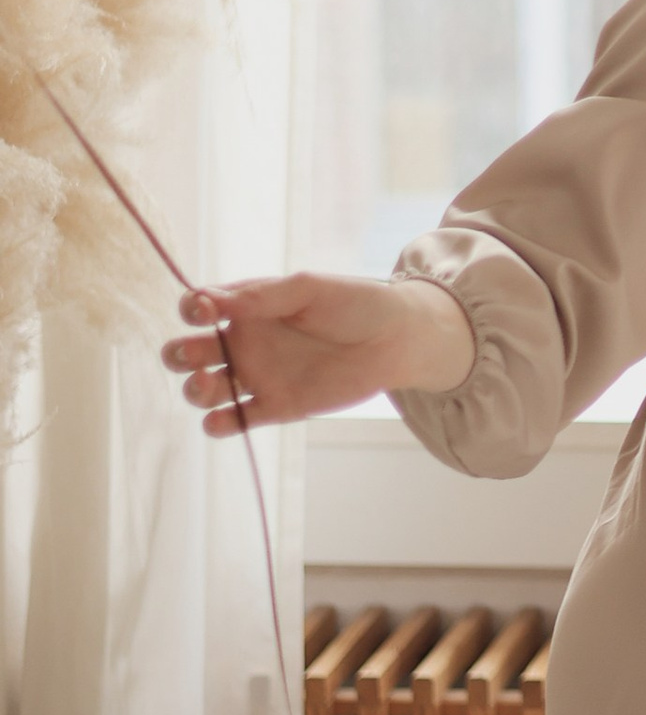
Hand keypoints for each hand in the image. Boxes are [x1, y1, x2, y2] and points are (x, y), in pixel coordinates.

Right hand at [160, 272, 474, 435]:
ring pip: (205, 389)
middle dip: (179, 354)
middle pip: (190, 352)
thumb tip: (211, 298)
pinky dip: (219, 425)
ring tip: (205, 385)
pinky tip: (220, 421)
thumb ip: (262, 296)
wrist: (396, 341)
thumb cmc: (355, 304)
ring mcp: (258, 376)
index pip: (200, 308)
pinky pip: (236, 421)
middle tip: (193, 355)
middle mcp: (244, 341)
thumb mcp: (309, 289)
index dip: (192, 310)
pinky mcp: (276, 407)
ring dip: (194, 390)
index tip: (205, 312)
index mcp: (248, 307)